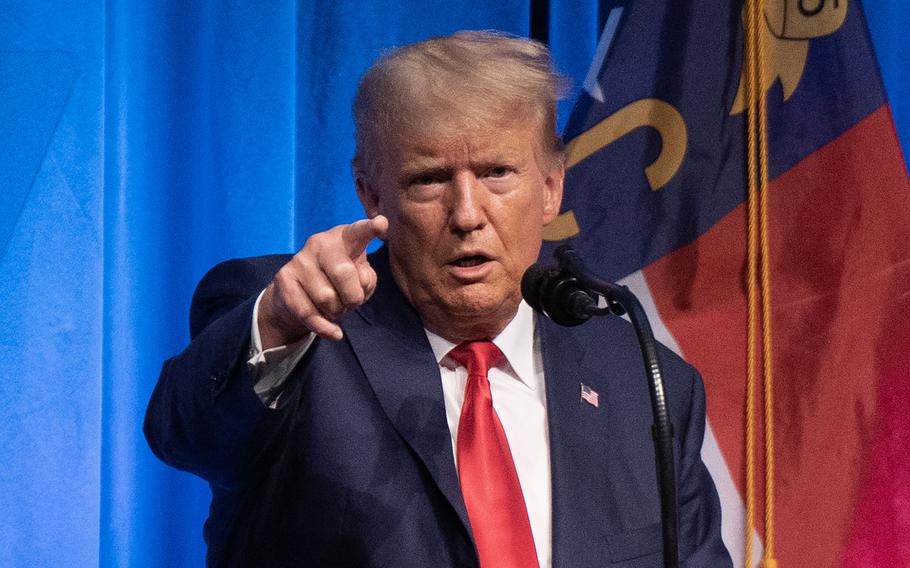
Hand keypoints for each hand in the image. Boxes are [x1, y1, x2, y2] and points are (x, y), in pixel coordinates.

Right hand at [258, 216, 388, 346]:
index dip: (370, 228)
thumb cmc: (337, 283)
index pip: (358, 232)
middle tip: (351, 302)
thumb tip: (358, 281)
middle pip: (343, 273)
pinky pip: (309, 313)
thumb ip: (365, 278)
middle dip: (353, 297)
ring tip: (334, 307)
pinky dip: (325, 328)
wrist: (294, 295)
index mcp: (344, 238)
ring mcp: (299, 260)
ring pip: (326, 298)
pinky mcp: (284, 280)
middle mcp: (319, 243)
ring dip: (337, 311)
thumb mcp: (358, 278)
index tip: (382, 223)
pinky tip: (334, 332)